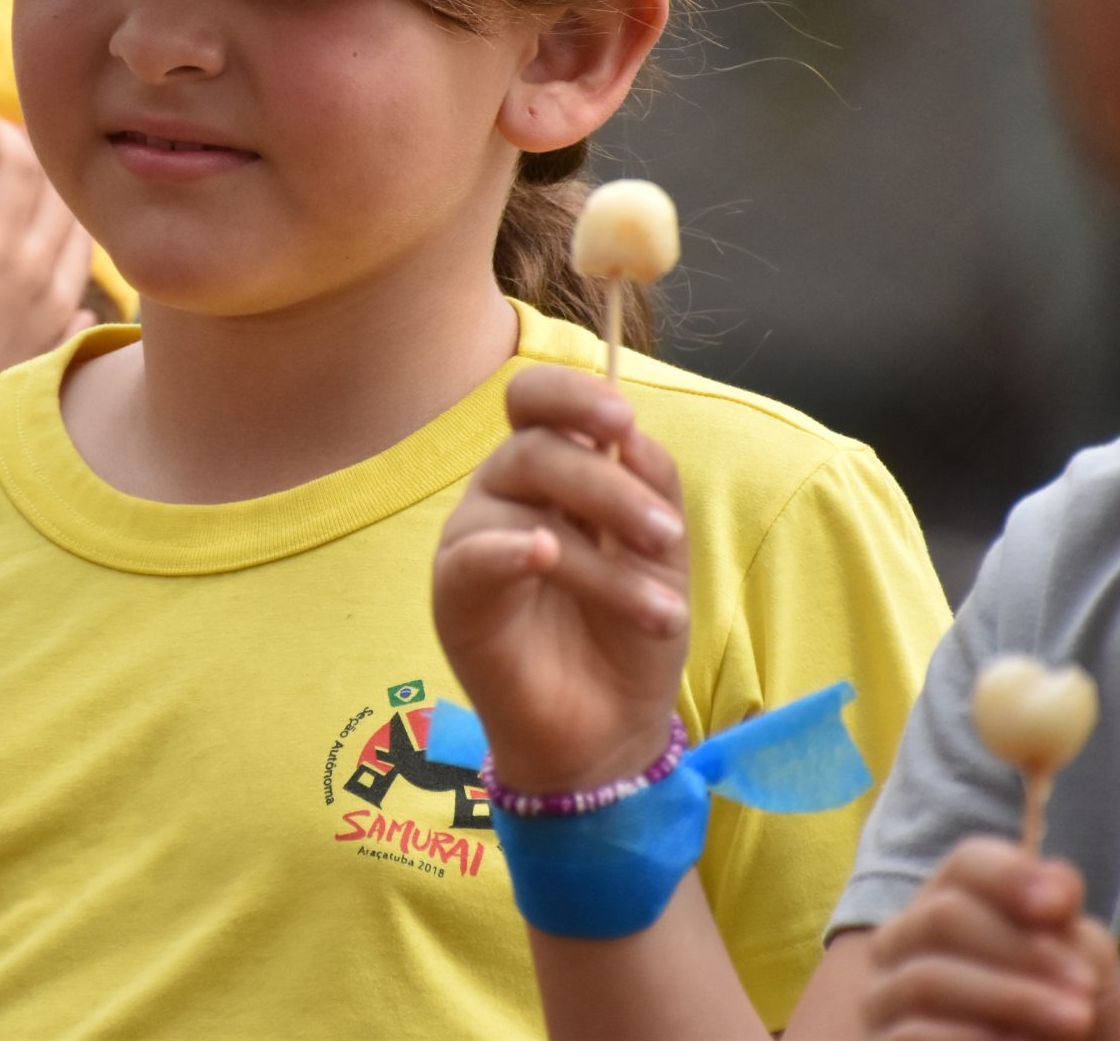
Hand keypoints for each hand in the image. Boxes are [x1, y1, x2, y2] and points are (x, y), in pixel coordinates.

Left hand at [0, 118, 96, 404]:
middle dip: (30, 150)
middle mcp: (34, 271)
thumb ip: (62, 336)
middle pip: (58, 181)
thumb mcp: (35, 376)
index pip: (81, 222)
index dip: (59, 192)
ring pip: (17, 160)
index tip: (29, 187)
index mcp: (59, 302)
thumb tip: (82, 312)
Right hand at [431, 365, 689, 793]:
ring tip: (661, 612)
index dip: (572, 393)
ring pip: (523, 507)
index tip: (623, 421)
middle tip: (665, 537)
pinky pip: (469, 556)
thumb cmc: (629, 631)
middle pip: (537, 447)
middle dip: (611, 489)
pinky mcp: (454, 596)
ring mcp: (475, 541)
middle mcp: (504, 492)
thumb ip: (650, 484)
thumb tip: (630, 434)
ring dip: (603, 558)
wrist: (611, 727)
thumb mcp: (661, 552)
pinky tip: (543, 558)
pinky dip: (507, 550)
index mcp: (551, 470)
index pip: (537, 399)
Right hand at [861, 838, 1119, 1040]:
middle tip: (1085, 990)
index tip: (1062, 908)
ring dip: (1011, 998)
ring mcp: (884, 1001)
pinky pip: (913, 1035)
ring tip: (1074, 1022)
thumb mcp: (1087, 982)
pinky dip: (976, 1037)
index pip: (966, 866)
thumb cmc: (1065, 1033)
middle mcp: (905, 945)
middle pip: (943, 916)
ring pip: (926, 979)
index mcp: (954, 908)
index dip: (1010, 876)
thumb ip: (1074, 933)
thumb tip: (1055, 881)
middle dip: (1019, 949)